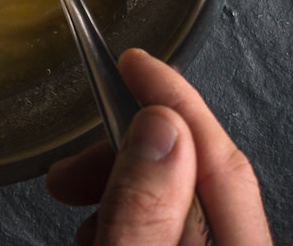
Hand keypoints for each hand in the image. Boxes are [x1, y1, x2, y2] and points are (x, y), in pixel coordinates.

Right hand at [46, 48, 271, 245]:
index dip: (172, 98)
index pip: (217, 156)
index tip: (134, 63)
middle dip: (127, 149)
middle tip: (76, 162)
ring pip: (178, 199)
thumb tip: (159, 127)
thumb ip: (143, 206)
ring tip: (74, 197)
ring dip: (120, 183)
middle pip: (196, 173)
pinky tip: (98, 228)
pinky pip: (170, 228)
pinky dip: (130, 213)